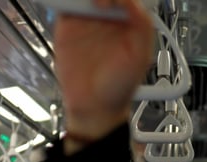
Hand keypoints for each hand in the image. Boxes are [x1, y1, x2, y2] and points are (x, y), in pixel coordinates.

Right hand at [54, 0, 153, 143]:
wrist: (94, 107)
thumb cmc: (119, 86)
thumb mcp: (141, 56)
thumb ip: (142, 25)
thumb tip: (131, 2)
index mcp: (129, 20)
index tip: (114, 2)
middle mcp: (108, 17)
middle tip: (98, 3)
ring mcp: (87, 21)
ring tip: (84, 4)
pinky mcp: (67, 29)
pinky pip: (65, 7)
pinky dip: (64, 2)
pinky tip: (69, 5)